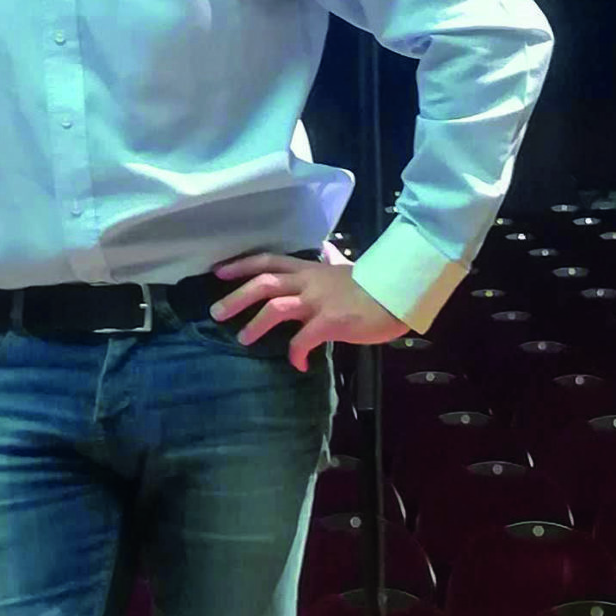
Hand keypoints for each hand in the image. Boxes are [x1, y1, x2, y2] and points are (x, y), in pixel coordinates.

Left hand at [208, 247, 407, 372]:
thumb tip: (326, 251)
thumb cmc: (375, 284)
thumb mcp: (346, 268)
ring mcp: (319, 301)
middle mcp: (309, 282)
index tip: (218, 271)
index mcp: (310, 269)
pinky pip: (304, 340)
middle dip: (236, 298)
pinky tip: (298, 365)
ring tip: (243, 339)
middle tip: (215, 313)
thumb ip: (330, 263)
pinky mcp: (332, 322)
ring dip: (255, 325)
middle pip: (263, 284)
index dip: (241, 265)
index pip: (268, 261)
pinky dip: (296, 354)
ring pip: (276, 307)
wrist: (400, 294)